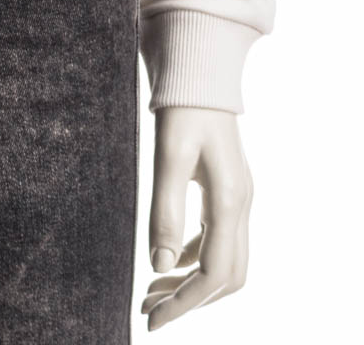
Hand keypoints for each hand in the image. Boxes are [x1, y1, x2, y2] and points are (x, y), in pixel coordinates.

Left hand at [143, 105, 252, 330]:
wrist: (199, 69)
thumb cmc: (183, 107)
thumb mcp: (168, 157)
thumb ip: (164, 210)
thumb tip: (158, 266)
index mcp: (230, 201)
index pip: (213, 274)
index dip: (184, 303)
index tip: (152, 319)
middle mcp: (241, 205)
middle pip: (226, 277)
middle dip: (190, 300)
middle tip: (149, 310)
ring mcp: (238, 198)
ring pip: (224, 260)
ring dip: (191, 282)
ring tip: (152, 292)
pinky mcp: (227, 189)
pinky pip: (217, 238)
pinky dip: (194, 257)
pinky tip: (169, 260)